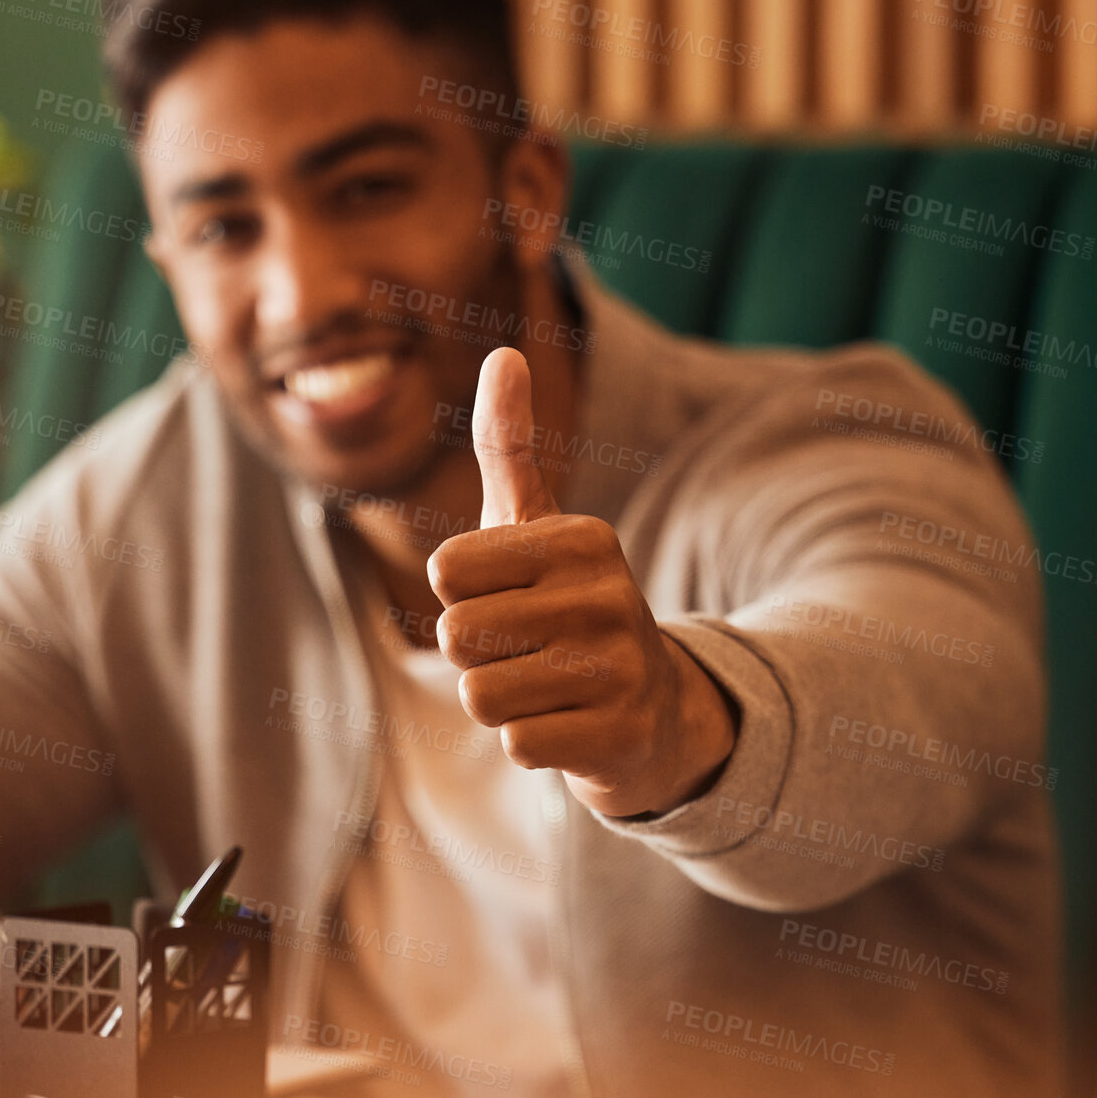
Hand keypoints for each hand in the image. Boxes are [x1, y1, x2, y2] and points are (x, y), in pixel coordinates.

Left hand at [426, 346, 736, 817]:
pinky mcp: (620, 734)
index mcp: (582, 538)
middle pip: (455, 637)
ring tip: (545, 685)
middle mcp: (607, 595)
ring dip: (498, 700)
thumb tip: (503, 353)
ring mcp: (619, 668)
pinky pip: (515, 744)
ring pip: (479, 696)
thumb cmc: (567, 607)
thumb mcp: (536, 526)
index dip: (459, 596)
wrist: (651, 710)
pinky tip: (568, 723)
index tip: (508, 598)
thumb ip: (510, 445)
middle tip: (527, 649)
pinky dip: (529, 742)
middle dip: (475, 654)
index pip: (444, 572)